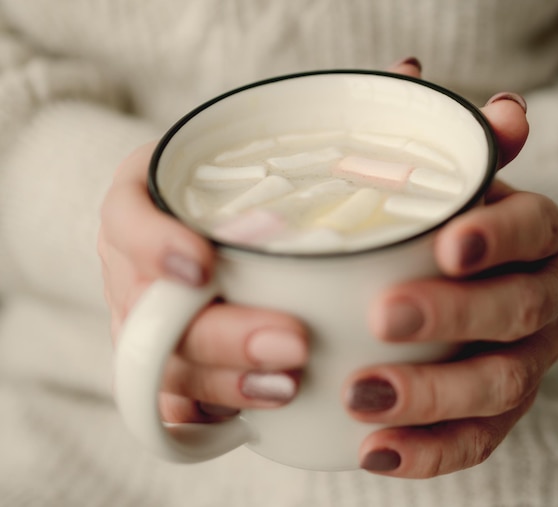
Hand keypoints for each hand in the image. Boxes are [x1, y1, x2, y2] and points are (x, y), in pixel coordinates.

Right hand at [98, 143, 307, 421]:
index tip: (202, 267)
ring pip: (157, 368)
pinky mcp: (157, 360)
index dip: (155, 248)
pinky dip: (207, 412)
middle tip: (293, 344)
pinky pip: (165, 401)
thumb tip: (387, 213)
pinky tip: (254, 414)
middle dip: (222, 336)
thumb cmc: (233, 188)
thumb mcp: (253, 162)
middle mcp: (132, 263)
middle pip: (150, 312)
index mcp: (143, 202)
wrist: (198, 218)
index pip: (127, 220)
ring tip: (286, 386)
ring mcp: (137, 318)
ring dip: (222, 383)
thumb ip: (298, 177)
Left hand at [344, 59, 557, 476]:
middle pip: (516, 312)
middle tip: (382, 315)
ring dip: (432, 394)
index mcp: (527, 237)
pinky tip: (375, 450)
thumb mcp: (427, 185)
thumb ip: (424, 140)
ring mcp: (522, 363)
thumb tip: (408, 74)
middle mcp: (538, 299)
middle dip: (452, 316)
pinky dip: (426, 451)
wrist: (440, 298)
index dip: (498, 235)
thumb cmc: (427, 232)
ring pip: (497, 387)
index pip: (533, 229)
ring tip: (363, 394)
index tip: (448, 241)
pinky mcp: (493, 416)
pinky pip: (473, 442)